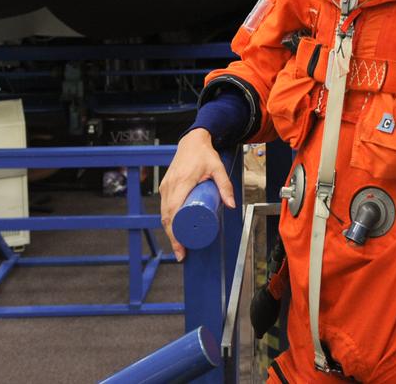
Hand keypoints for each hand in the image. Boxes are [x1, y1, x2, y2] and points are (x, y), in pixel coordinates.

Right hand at [159, 129, 234, 261]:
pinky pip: (164, 207)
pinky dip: (168, 220)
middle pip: (167, 218)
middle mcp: (170, 186)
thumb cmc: (204, 155)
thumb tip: (232, 206)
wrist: (192, 141)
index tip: (181, 247)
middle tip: (182, 253)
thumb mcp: (218, 169)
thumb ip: (225, 186)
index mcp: (181, 183)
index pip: (174, 213)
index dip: (175, 233)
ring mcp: (166, 187)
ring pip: (164, 214)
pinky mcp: (165, 186)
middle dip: (173, 238)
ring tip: (180, 246)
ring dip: (170, 231)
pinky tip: (175, 230)